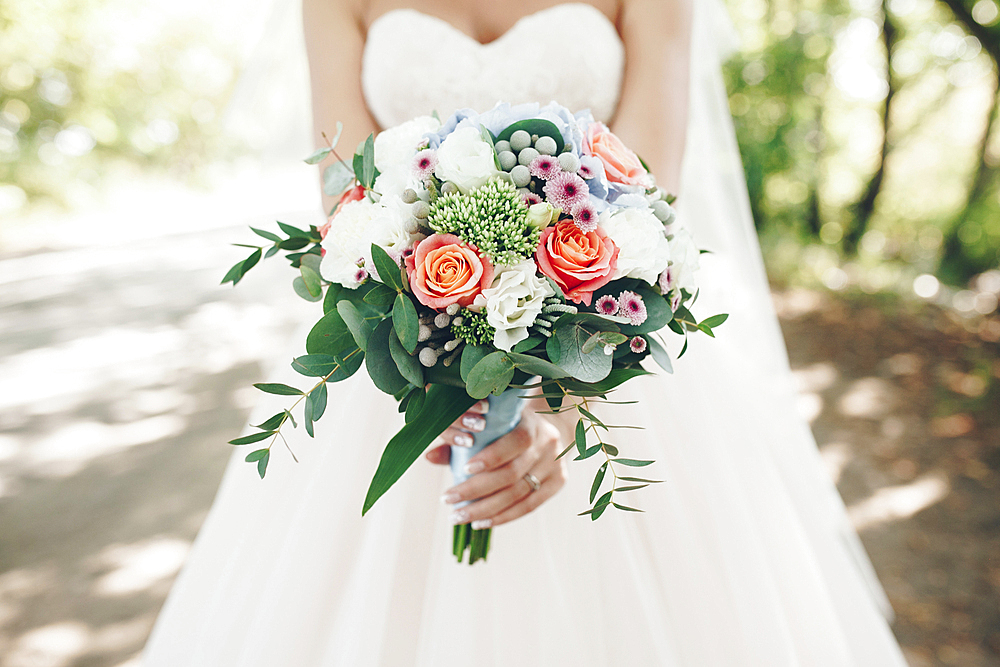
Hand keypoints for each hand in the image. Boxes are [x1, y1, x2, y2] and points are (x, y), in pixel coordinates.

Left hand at [425, 403, 566, 528]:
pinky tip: (481, 522)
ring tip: (459, 516)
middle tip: (448, 500)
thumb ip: (461, 440)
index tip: (463, 469)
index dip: (491, 457)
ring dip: (485, 509)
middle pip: (512, 474)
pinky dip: (503, 517)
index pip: (516, 441)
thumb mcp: (492, 424)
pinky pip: (529, 507)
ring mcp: (556, 465)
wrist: (553, 427)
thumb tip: (429, 457)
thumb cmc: (510, 425)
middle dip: (476, 490)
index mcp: (532, 423)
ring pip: (518, 495)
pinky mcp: (559, 483)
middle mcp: (547, 445)